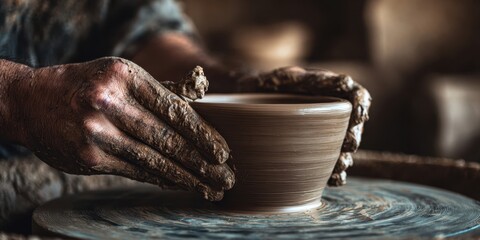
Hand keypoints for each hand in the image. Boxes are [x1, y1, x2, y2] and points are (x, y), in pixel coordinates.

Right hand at [9, 57, 233, 200]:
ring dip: (186, 178)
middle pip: (167, 138)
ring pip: (153, 159)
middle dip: (202, 162)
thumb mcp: (121, 74)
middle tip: (226, 177)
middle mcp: (108, 103)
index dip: (203, 133)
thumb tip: (201, 105)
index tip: (223, 152)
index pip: (173, 109)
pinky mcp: (88, 158)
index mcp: (124, 76)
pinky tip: (181, 185)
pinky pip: (135, 171)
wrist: (32, 102)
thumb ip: (160, 90)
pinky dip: (161, 179)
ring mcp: (96, 132)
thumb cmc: (87, 85)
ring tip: (210, 189)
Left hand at [239, 66, 370, 185]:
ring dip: (346, 158)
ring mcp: (323, 133)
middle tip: (348, 145)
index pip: (356, 96)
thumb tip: (344, 82)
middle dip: (354, 137)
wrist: (243, 104)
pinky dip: (334, 174)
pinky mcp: (313, 152)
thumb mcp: (282, 78)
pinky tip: (332, 180)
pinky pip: (330, 165)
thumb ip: (307, 79)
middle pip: (354, 125)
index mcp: (328, 90)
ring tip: (340, 166)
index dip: (362, 105)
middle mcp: (330, 112)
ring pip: (345, 148)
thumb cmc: (263, 87)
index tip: (358, 116)